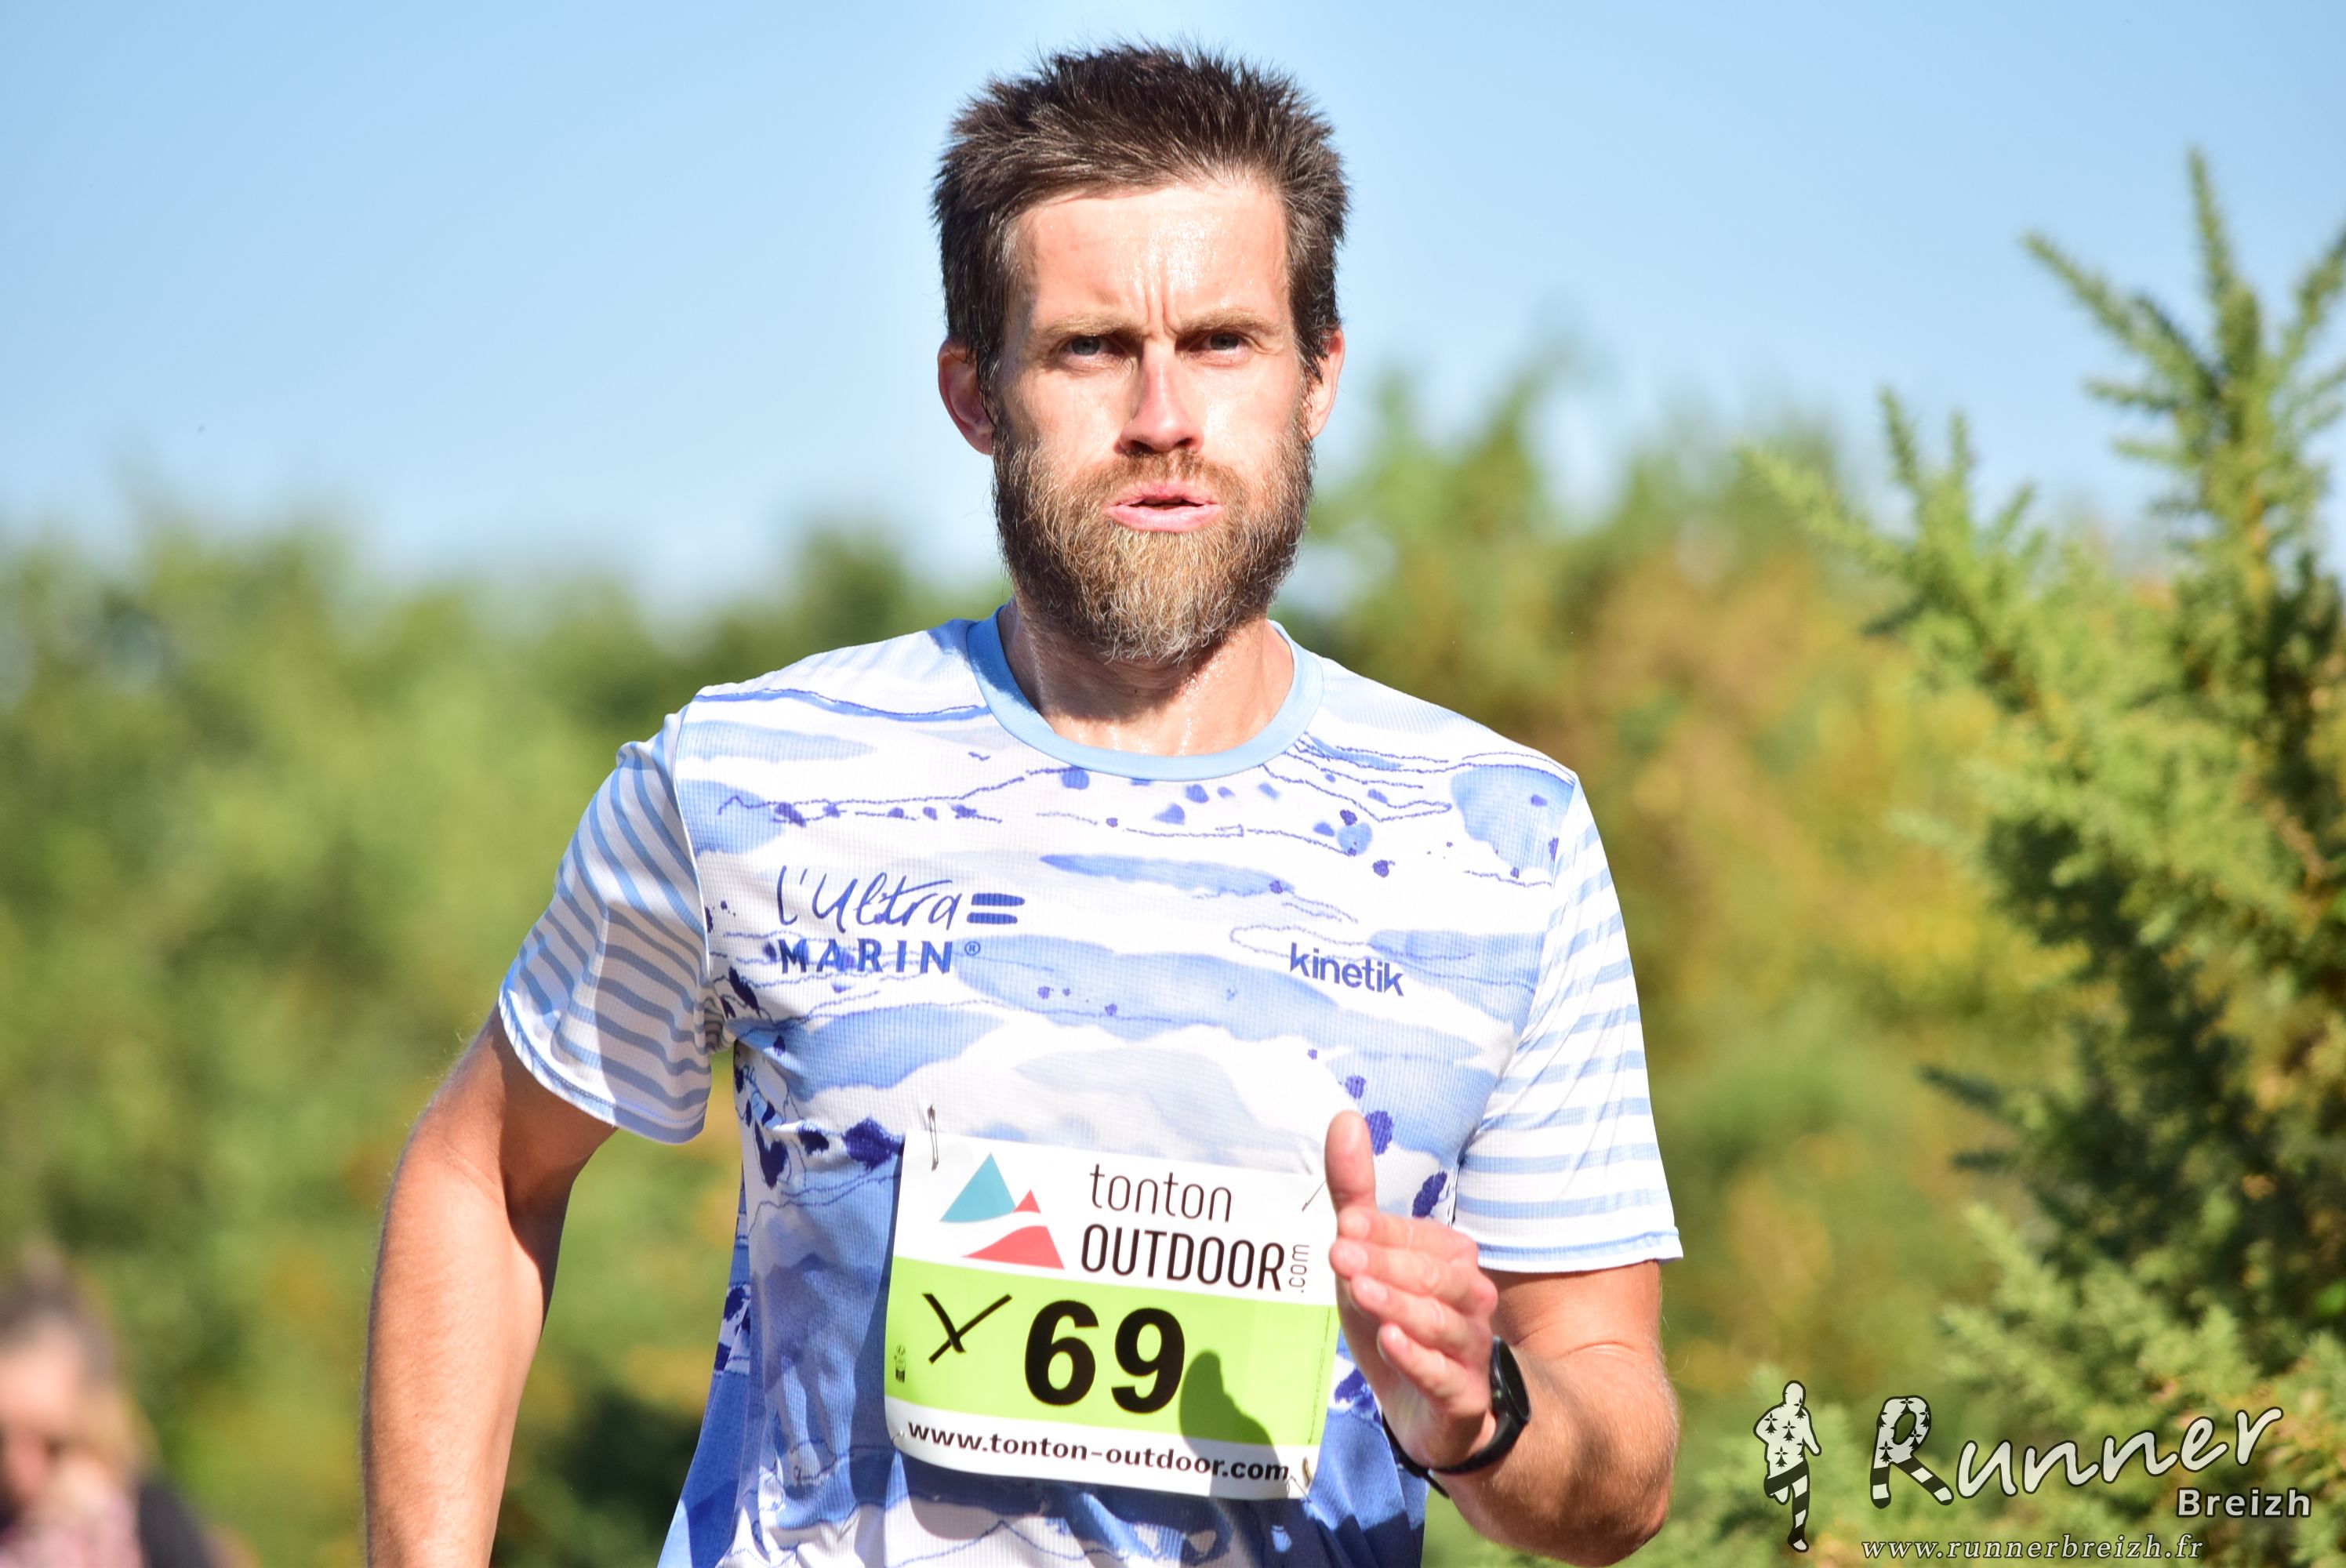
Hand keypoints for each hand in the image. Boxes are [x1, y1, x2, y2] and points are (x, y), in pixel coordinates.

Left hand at [1324, 1110, 1499, 1471]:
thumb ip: (1356, 1198)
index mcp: (1449, 1259)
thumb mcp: (1367, 1262)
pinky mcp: (1463, 1399)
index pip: (1415, 1239)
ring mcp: (1469, 1350)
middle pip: (1436, 1276)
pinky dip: (1420, 1359)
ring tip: (1360, 1289)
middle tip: (1340, 1250)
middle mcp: (1469, 1298)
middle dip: (1388, 1262)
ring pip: (1444, 1323)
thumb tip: (1343, 1117)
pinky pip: (1448, 1377)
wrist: (1430, 1417)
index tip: (1345, 1223)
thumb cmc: (1397, 1324)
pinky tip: (1391, 1342)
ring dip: (1402, 1304)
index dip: (1381, 1231)